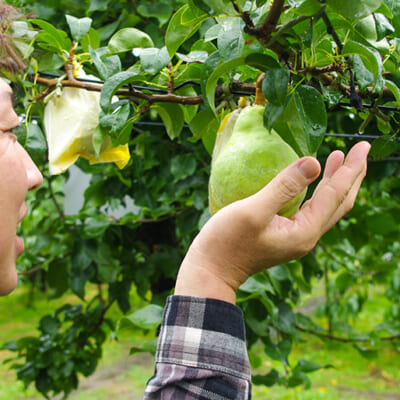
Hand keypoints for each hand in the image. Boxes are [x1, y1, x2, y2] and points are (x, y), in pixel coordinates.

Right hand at [175, 141, 370, 302]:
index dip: (350, 169)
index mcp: (304, 231)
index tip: (364, 146)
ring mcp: (297, 237)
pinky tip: (313, 182)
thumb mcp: (253, 211)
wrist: (211, 270)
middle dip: (351, 175)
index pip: (335, 195)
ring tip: (339, 160)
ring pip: (326, 206)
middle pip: (339, 202)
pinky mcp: (285, 235)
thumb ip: (284, 187)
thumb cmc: (226, 242)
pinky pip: (312, 210)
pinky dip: (319, 192)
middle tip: (361, 149)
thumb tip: (314, 162)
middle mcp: (307, 236)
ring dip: (336, 183)